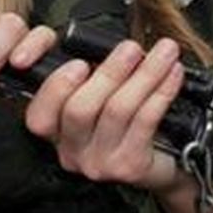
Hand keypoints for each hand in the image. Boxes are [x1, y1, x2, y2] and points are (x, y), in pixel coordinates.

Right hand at [25, 37, 186, 191]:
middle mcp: (72, 151)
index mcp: (56, 132)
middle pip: (80, 109)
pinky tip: (173, 73)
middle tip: (132, 48)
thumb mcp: (100, 98)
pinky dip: (162, 91)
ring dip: (145, 74)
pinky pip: (146, 120)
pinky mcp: (130, 166)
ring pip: (118, 110)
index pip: (39, 115)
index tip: (79, 62)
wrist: (160, 164)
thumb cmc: (127, 123)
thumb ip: (93, 76)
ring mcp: (100, 162)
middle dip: (109, 72)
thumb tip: (112, 46)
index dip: (55, 87)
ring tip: (164, 52)